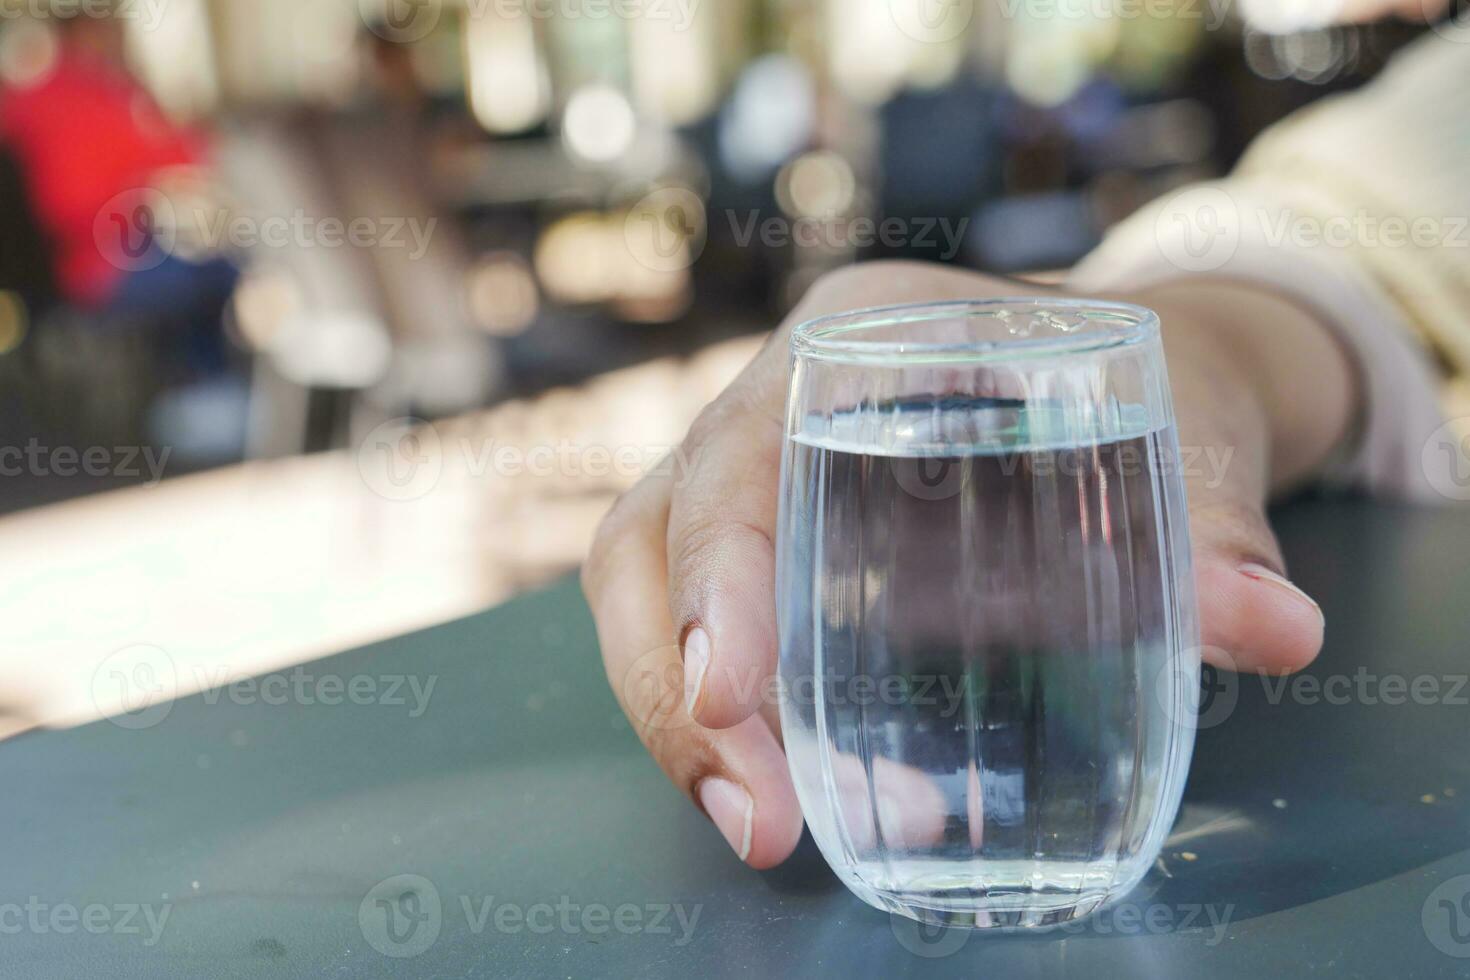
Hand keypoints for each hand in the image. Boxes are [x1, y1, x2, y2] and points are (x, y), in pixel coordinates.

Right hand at [582, 261, 1343, 867]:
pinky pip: (705, 632)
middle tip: (758, 819)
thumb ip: (1213, 521)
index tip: (733, 690)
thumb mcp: (1182, 424)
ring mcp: (760, 482)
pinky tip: (799, 793)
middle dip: (673, 685)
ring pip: (647, 590)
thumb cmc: (1145, 378)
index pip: (734, 450)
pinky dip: (730, 722)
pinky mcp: (775, 554)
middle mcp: (774, 404)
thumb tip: (1273, 629)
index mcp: (854, 337)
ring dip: (683, 721)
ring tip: (771, 827)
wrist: (1139, 378)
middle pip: (649, 539)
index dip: (711, 569)